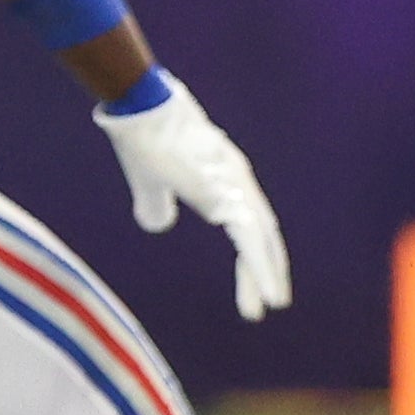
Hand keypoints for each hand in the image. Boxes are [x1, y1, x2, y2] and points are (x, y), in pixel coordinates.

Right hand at [95, 74, 292, 320]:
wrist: (140, 109)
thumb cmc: (144, 141)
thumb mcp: (149, 182)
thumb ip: (155, 204)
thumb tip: (157, 224)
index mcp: (225, 181)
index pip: (248, 225)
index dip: (254, 254)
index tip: (256, 284)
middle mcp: (239, 182)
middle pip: (262, 234)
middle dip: (268, 269)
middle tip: (273, 303)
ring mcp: (236, 185)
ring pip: (261, 238)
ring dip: (267, 274)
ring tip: (274, 304)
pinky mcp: (225, 192)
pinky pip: (249, 236)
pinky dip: (259, 264)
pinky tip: (263, 285)